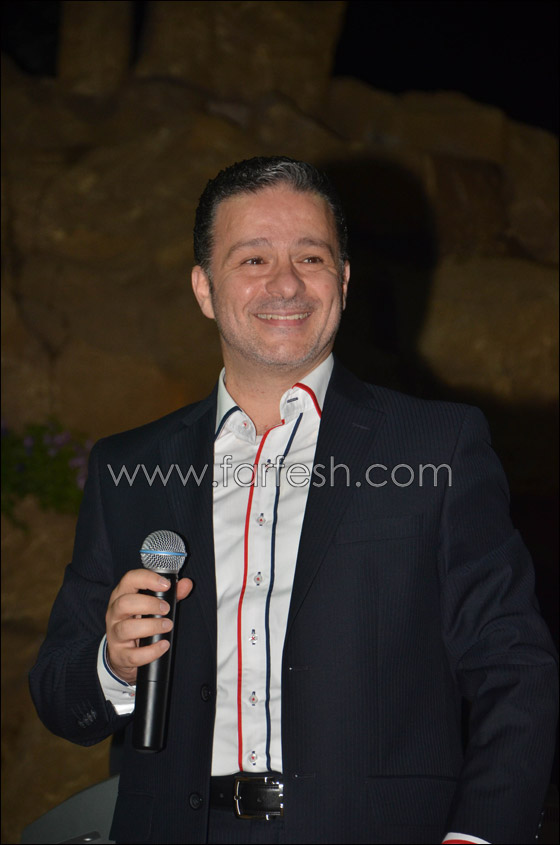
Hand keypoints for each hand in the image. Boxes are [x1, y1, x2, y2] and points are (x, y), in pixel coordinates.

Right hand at [105, 569, 192, 684]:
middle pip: (124, 603)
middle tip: (166, 609)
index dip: (147, 579)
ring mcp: (114, 635)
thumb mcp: (153, 606)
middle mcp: (114, 613)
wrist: (123, 655)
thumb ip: (171, 594)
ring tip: (167, 626)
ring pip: (126, 628)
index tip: (166, 584)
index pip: (129, 579)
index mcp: (122, 595)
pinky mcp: (119, 655)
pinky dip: (151, 651)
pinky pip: (133, 655)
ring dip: (151, 626)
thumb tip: (187, 584)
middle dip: (149, 604)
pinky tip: (164, 645)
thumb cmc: (139, 622)